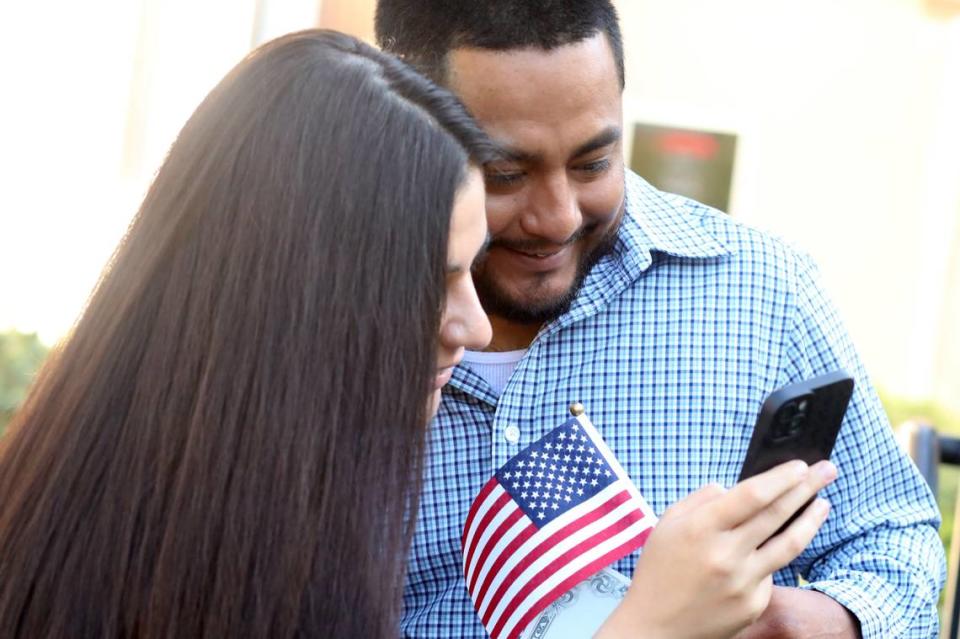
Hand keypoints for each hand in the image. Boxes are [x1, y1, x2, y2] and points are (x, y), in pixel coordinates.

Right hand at [595, 460, 836, 638]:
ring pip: (790, 545)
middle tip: (827, 469)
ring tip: (824, 503)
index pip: (752, 495)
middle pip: (777, 514)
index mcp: (701, 529)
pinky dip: (772, 557)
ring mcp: (743, 582)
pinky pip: (770, 573)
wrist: (655, 626)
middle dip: (807, 487)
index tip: (799, 465)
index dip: (780, 478)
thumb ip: (701, 500)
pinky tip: (767, 552)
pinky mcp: (753, 605)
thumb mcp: (668, 524)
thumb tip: (733, 488)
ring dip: (811, 520)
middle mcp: (725, 555)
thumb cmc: (659, 570)